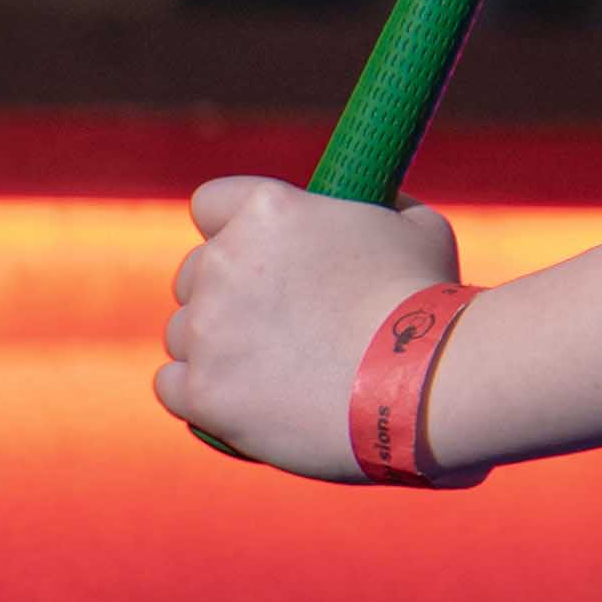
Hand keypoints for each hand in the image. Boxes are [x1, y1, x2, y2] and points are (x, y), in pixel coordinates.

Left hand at [158, 178, 469, 477]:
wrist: (425, 383)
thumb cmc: (429, 302)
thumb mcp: (417, 228)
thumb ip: (377, 211)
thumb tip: (373, 208)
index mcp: (268, 210)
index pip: (211, 203)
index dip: (234, 228)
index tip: (261, 254)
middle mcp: (223, 262)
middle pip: (193, 274)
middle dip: (226, 294)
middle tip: (277, 322)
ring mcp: (207, 330)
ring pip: (183, 332)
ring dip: (215, 346)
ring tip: (272, 371)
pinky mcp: (202, 391)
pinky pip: (172, 385)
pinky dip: (202, 393)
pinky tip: (241, 398)